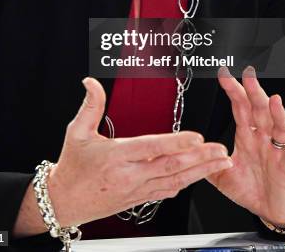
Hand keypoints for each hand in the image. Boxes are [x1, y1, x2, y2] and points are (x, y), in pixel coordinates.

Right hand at [48, 77, 232, 225]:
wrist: (63, 202)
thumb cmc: (72, 167)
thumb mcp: (76, 132)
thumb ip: (90, 106)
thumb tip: (91, 82)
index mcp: (115, 156)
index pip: (151, 147)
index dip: (175, 143)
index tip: (196, 137)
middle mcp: (129, 175)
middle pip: (171, 167)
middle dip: (200, 159)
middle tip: (220, 150)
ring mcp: (136, 190)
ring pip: (174, 181)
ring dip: (200, 172)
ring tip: (221, 162)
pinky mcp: (138, 199)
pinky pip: (167, 192)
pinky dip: (185, 183)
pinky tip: (199, 177)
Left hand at [207, 66, 284, 227]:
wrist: (270, 209)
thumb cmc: (249, 188)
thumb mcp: (221, 176)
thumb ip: (207, 163)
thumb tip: (186, 153)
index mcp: (247, 136)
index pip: (241, 108)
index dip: (234, 91)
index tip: (225, 75)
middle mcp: (262, 138)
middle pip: (260, 110)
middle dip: (254, 92)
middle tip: (249, 75)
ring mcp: (276, 151)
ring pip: (279, 127)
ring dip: (278, 113)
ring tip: (274, 100)